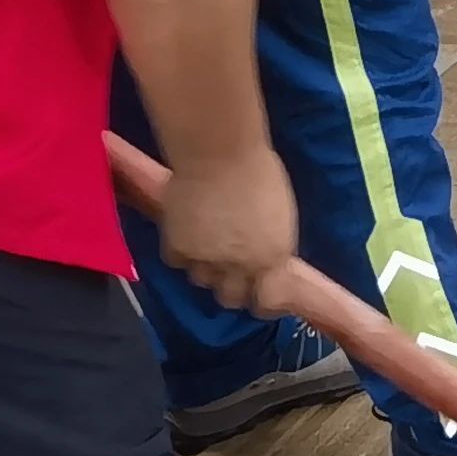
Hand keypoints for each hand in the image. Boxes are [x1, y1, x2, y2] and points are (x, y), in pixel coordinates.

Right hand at [158, 143, 305, 315]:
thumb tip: (265, 255)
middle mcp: (240, 266)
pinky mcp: (177, 248)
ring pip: (201, 281)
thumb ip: (272, 242)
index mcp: (273, 256)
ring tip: (207, 244)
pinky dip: (181, 252)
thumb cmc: (259, 171)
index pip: (267, 301)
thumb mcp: (279, 214)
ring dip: (205, 268)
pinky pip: (177, 262)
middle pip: (231, 298)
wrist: (218, 153)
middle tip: (229, 271)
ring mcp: (205, 260)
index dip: (262, 302)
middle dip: (231, 288)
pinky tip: (187, 233)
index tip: (259, 296)